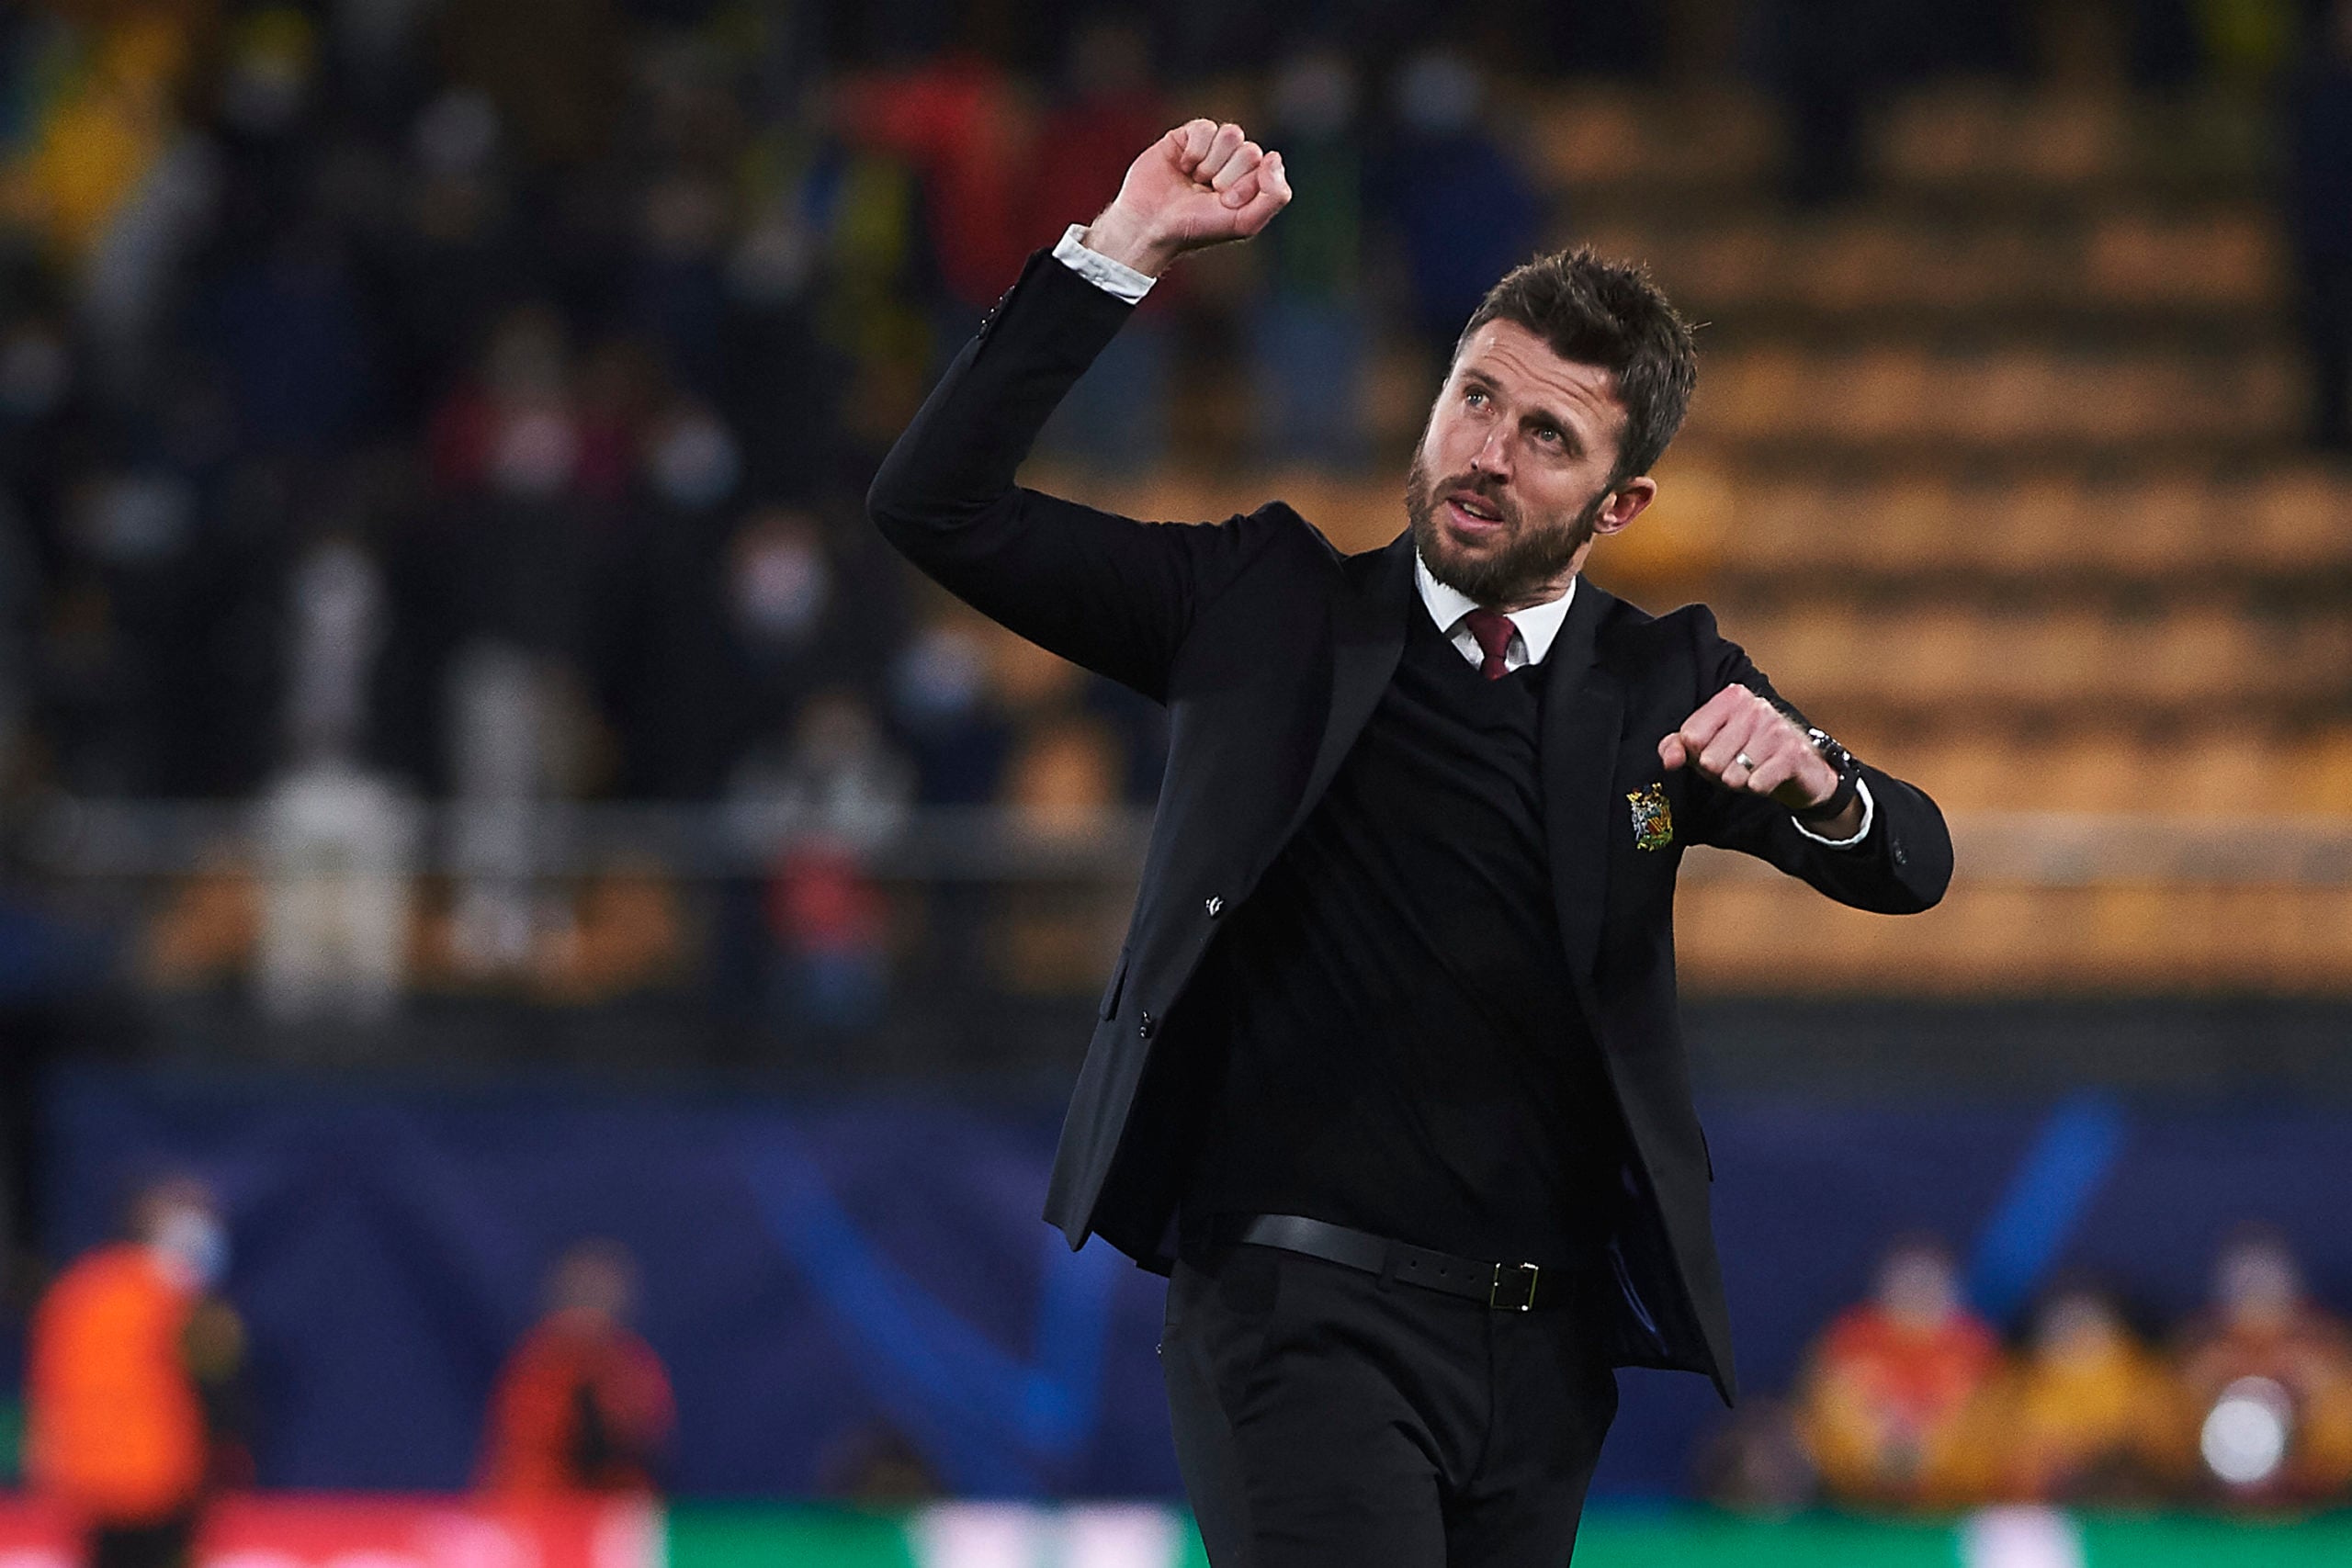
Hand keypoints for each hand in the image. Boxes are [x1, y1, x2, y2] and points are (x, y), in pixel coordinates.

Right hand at [1080, 120, 1290, 276]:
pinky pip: (1206, 127)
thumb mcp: (1245, 223)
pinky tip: (1183, 166)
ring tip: (1196, 180)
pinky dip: (1195, 150)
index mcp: (1251, 181)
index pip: (1265, 166)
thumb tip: (1274, 156)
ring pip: (1231, 134)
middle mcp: (1233, 163)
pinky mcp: (1187, 136)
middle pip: (1249, 150)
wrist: (1151, 225)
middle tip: (1207, 193)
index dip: (1245, 186)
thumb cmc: (1197, 228)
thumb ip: (1275, 195)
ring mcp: (1211, 148)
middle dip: (1227, 176)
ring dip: (1211, 162)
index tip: (1226, 204)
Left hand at [1658, 684, 1840, 812]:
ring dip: (1739, 781)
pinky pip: (1756, 782)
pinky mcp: (1793, 752)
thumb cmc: (1747, 754)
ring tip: (1752, 771)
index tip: (1712, 751)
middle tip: (1736, 765)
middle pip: (1709, 758)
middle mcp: (1755, 706)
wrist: (1798, 769)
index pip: (1690, 736)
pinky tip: (1766, 778)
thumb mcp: (1707, 747)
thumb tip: (1670, 760)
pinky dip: (1757, 787)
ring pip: (1732, 773)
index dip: (1696, 754)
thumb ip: (1678, 747)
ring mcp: (1776, 728)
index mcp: (1731, 698)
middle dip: (1718, 772)